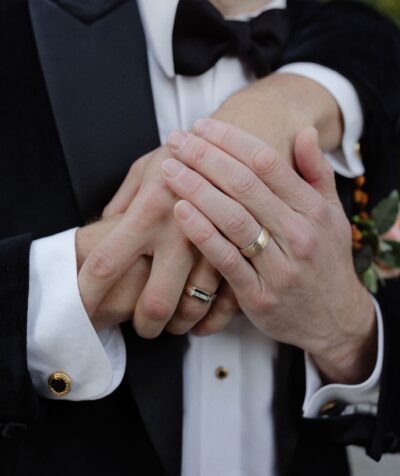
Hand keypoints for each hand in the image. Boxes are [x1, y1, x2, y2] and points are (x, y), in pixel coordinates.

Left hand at [78, 146, 237, 337]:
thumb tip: (104, 229)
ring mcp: (212, 247)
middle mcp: (178, 234)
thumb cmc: (187, 155)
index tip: (80, 310)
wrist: (244, 141)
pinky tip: (200, 323)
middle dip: (143, 325)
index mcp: (147, 210)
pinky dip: (211, 321)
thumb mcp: (145, 168)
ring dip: (179, 325)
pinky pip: (226, 303)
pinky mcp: (241, 253)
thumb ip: (122, 201)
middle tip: (140, 327)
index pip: (106, 263)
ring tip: (171, 324)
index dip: (87, 294)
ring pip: (193, 307)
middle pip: (153, 300)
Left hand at [162, 119, 376, 383]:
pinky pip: (226, 260)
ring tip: (169, 169)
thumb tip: (305, 131)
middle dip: (206, 157)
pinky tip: (179, 211)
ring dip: (197, 189)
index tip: (203, 126)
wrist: (334, 319)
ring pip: (233, 219)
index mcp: (313, 210)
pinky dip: (201, 234)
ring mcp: (279, 268)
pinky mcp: (259, 297)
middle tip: (176, 139)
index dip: (232, 140)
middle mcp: (298, 236)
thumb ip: (317, 174)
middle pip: (245, 186)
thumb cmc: (326, 261)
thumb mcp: (332, 215)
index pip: (268, 163)